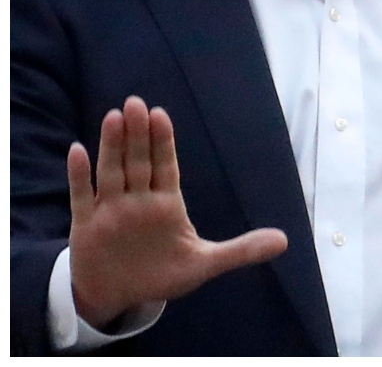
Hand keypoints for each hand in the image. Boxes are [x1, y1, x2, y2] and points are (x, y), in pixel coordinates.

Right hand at [67, 96, 287, 328]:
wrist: (121, 297)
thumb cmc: (163, 274)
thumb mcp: (205, 264)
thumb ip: (242, 250)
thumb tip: (285, 241)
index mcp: (166, 204)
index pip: (165, 166)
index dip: (162, 141)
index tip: (160, 114)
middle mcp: (138, 201)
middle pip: (138, 162)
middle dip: (137, 134)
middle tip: (135, 103)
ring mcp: (111, 211)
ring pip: (111, 173)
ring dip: (111, 146)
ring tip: (114, 117)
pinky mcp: (87, 227)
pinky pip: (81, 197)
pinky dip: (80, 176)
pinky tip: (78, 150)